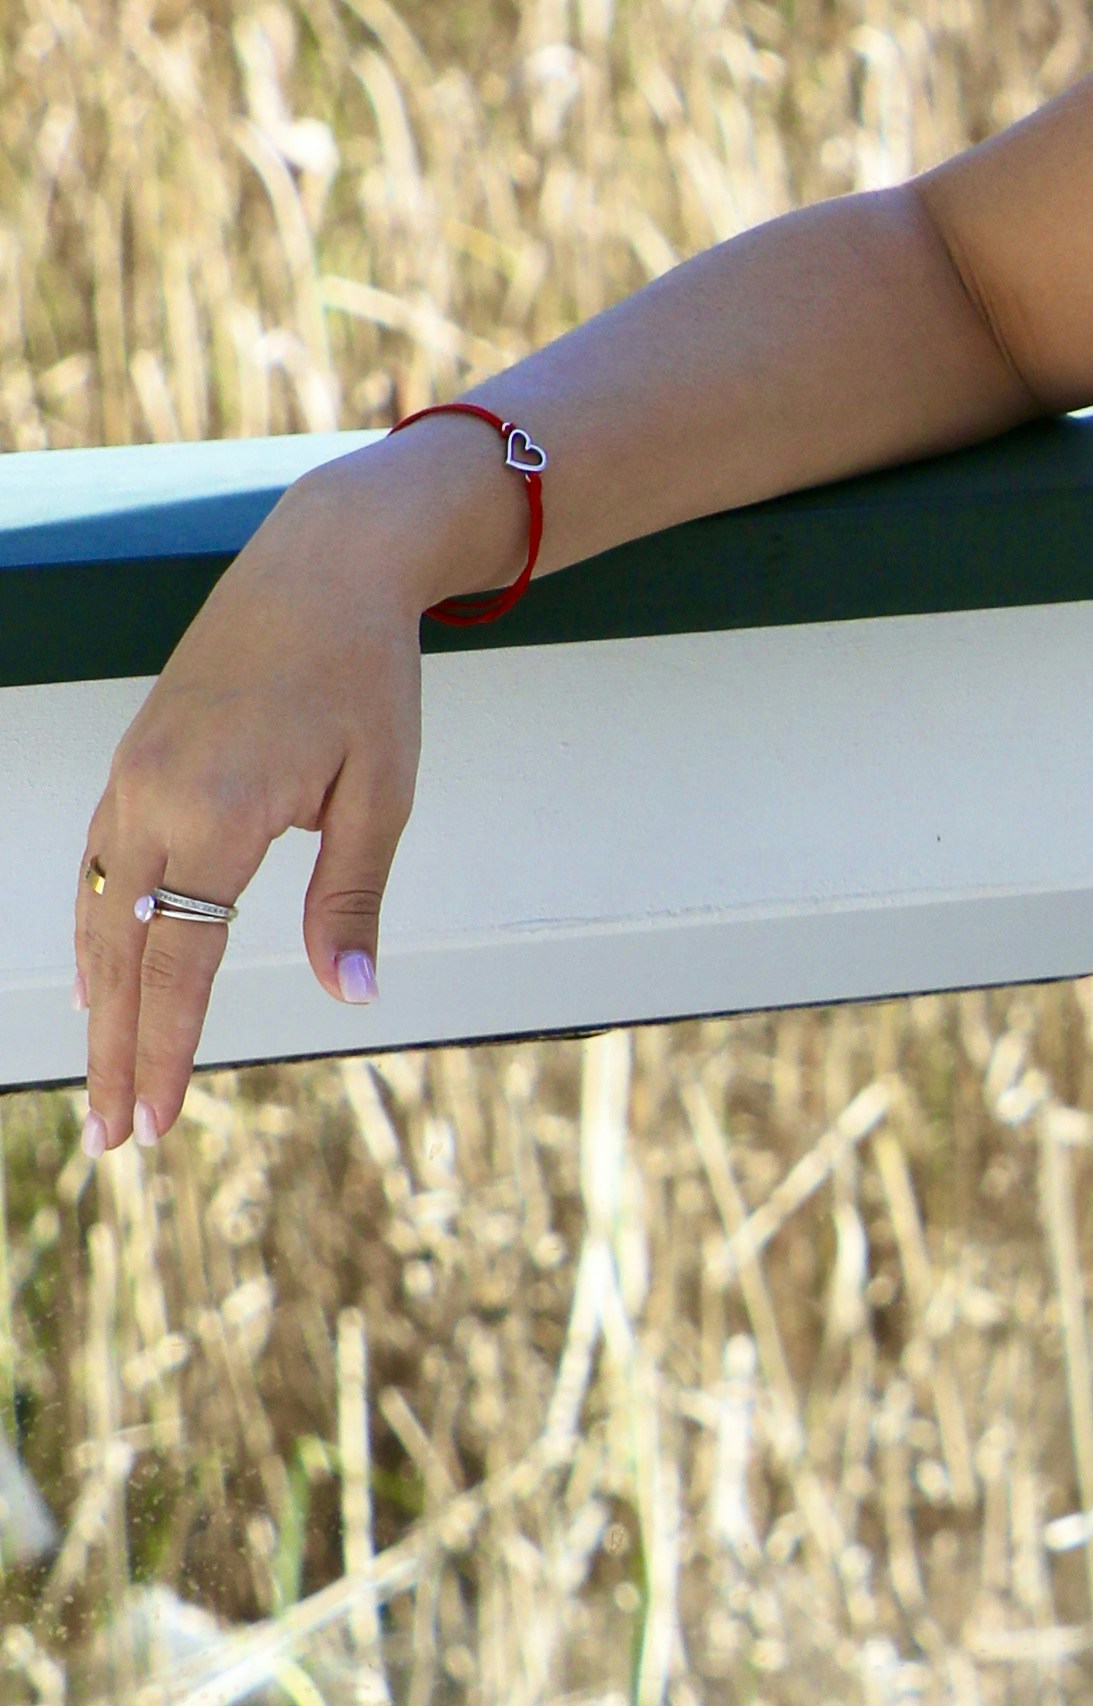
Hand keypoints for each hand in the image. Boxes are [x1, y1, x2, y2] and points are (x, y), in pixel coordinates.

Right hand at [72, 427, 500, 1142]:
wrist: (323, 564)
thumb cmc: (367, 676)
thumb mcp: (381, 790)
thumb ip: (351, 896)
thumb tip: (350, 996)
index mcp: (219, 813)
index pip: (181, 964)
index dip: (168, 1049)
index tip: (156, 1123)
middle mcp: (155, 799)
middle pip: (125, 957)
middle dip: (119, 1053)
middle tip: (115, 1141)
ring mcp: (134, 777)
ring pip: (102, 915)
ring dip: (101, 1003)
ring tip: (105, 1078)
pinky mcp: (135, 761)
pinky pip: (102, 866)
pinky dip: (97, 931)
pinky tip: (100, 979)